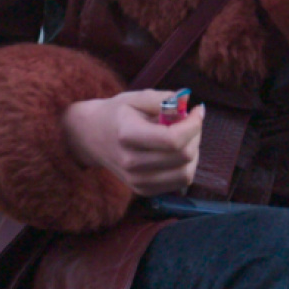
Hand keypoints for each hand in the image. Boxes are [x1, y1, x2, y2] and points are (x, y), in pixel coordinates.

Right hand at [61, 90, 203, 196]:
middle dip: (196, 135)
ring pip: (185, 174)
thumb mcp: (135, 97)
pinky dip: (186, 166)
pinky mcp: (143, 190)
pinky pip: (178, 183)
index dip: (194, 125)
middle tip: (191, 121)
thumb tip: (188, 102)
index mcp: (128, 135)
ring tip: (185, 136)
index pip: (173, 140)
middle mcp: (131, 163)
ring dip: (194, 152)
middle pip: (183, 156)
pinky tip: (177, 151)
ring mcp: (136, 181)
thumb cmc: (117, 113)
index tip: (197, 110)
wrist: (91, 137)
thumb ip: (162, 99)